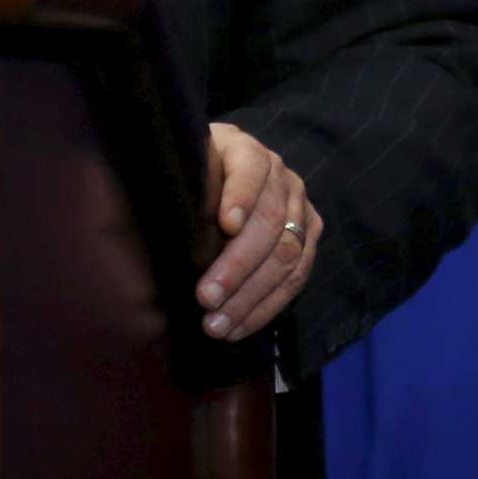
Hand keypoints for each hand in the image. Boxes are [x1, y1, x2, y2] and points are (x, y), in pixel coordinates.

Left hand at [196, 122, 320, 341]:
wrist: (225, 167)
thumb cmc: (193, 172)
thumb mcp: (184, 166)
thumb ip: (184, 185)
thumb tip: (168, 227)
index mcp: (246, 151)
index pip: (250, 171)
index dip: (241, 197)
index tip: (225, 224)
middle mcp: (282, 177)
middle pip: (269, 223)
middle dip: (237, 266)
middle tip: (204, 298)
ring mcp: (301, 207)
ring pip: (286, 257)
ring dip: (251, 297)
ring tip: (217, 324)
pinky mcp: (309, 237)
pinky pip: (296, 278)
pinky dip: (266, 306)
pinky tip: (239, 327)